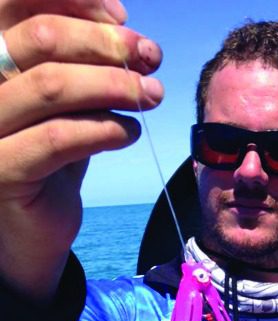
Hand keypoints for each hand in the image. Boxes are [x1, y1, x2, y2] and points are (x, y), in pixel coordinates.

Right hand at [0, 0, 162, 299]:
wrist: (34, 228)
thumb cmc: (52, 158)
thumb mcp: (67, 102)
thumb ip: (82, 63)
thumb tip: (122, 26)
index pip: (17, 2)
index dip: (75, 1)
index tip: (121, 17)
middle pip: (40, 37)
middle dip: (107, 44)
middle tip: (150, 57)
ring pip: (52, 85)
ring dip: (114, 86)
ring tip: (150, 96)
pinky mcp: (2, 170)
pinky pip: (60, 137)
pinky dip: (105, 130)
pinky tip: (130, 133)